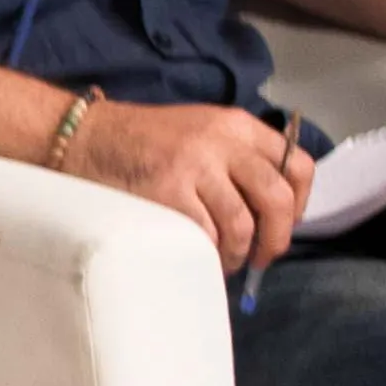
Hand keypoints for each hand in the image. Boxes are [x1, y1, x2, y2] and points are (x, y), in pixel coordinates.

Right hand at [69, 96, 315, 269]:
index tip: (287, 222)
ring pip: (241, 225)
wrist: (84, 137)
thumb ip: (238, 157)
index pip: (296, 164)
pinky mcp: (166, 194)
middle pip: (277, 198)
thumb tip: (271, 208)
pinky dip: (207, 255)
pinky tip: (199, 257)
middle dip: (277, 238)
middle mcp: (221, 142)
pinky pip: (204, 237)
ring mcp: (194, 168)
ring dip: (237, 253)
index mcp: (235, 125)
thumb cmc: (141, 140)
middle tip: (263, 257)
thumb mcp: (200, 130)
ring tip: (223, 261)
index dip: (301, 202)